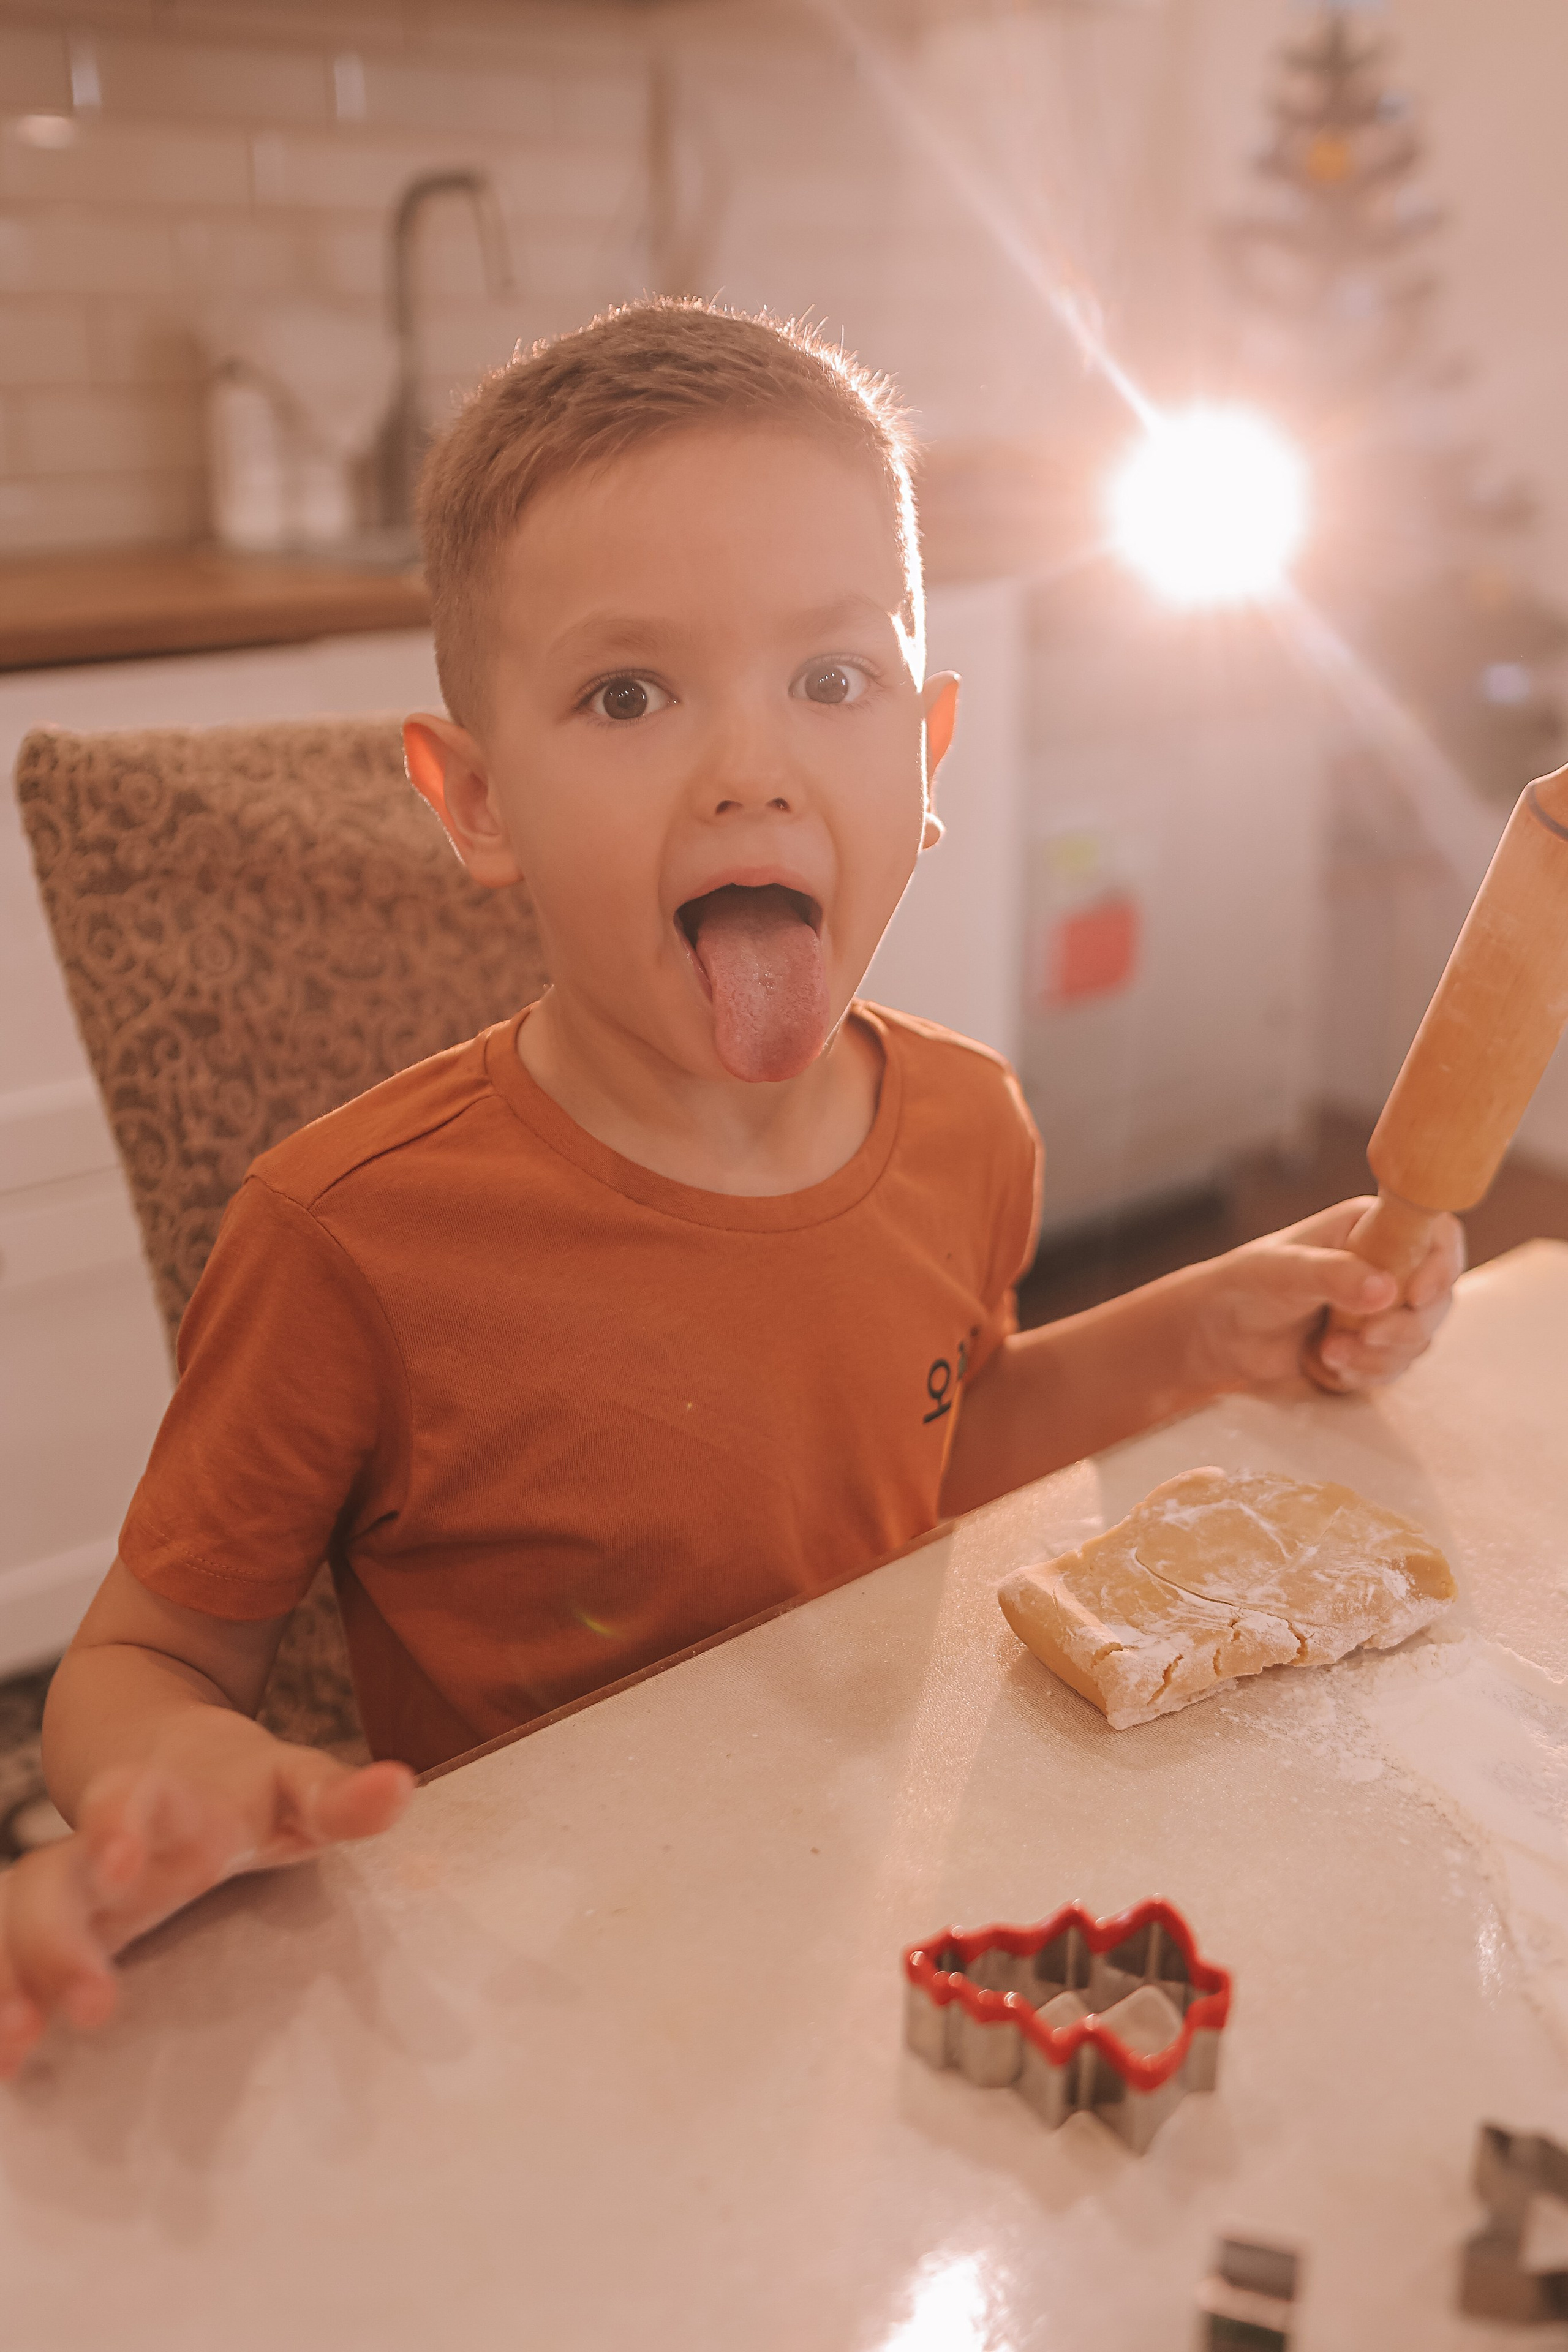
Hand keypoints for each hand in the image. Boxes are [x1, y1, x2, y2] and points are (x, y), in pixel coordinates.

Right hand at [0, 1727, 412, 2078]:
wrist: (155, 1745)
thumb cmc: (235, 1782)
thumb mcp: (291, 1781)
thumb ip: (338, 1793)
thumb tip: (402, 1788)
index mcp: (161, 1802)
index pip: (130, 1801)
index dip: (120, 1826)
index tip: (122, 1866)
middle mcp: (96, 1850)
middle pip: (50, 1881)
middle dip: (56, 1938)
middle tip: (92, 2005)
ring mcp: (65, 1893)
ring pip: (11, 1924)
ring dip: (9, 1979)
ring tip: (14, 2046)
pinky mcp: (50, 1932)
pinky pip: (4, 1961)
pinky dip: (0, 2001)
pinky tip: (4, 2067)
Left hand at [1187, 1197, 1464, 1395]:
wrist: (1218, 1332)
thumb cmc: (1247, 1284)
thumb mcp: (1284, 1271)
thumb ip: (1333, 1275)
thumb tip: (1386, 1290)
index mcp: (1372, 1229)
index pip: (1436, 1236)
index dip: (1442, 1265)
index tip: (1419, 1295)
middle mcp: (1387, 1266)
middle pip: (1437, 1298)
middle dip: (1406, 1325)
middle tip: (1367, 1336)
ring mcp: (1382, 1309)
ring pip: (1418, 1338)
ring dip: (1379, 1354)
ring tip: (1329, 1351)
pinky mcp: (1370, 1347)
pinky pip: (1392, 1366)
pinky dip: (1365, 1372)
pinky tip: (1327, 1364)